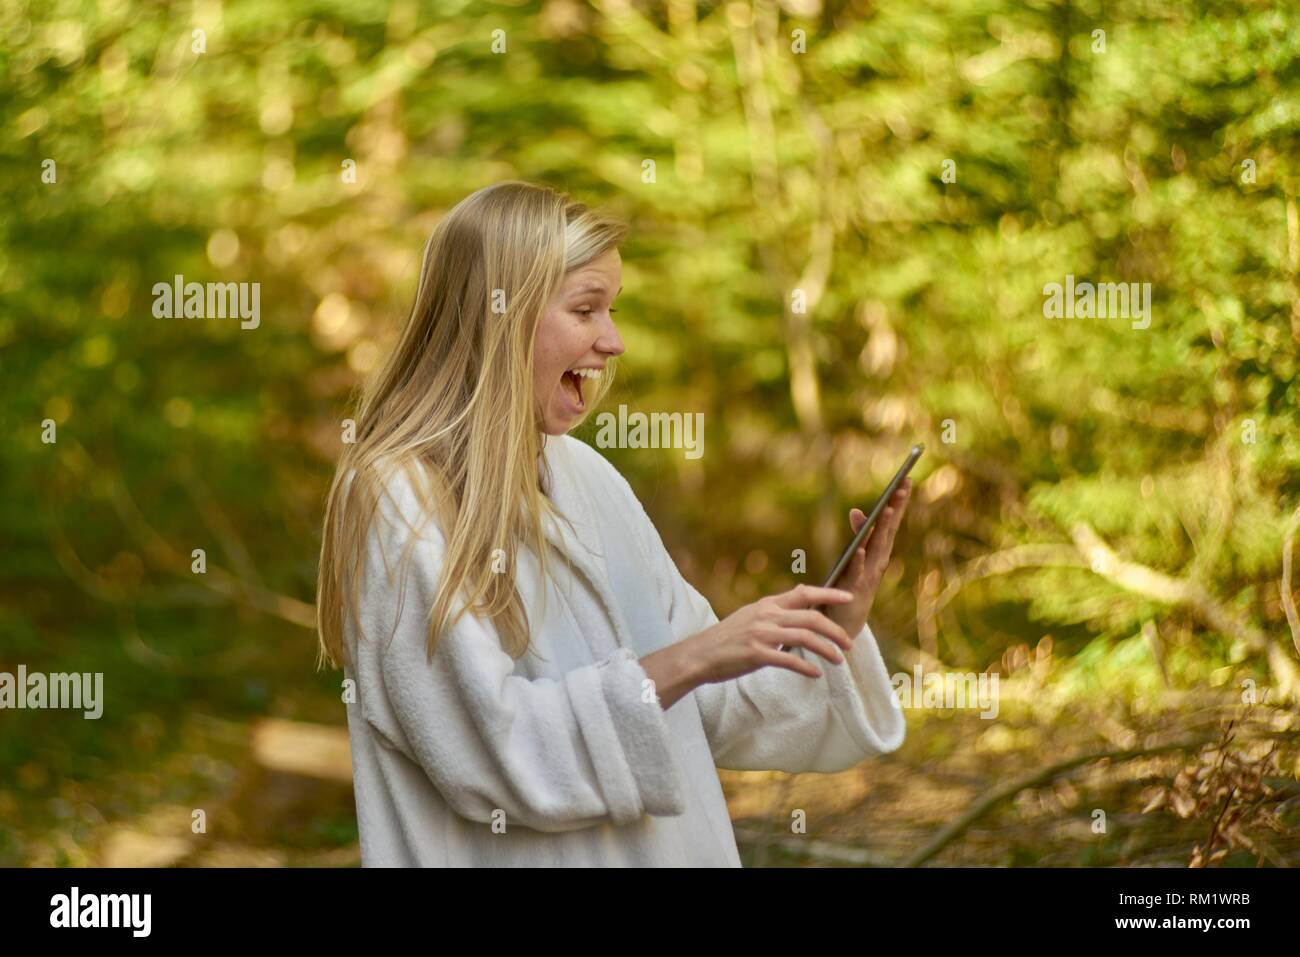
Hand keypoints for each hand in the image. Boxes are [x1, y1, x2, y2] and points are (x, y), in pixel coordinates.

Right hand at [689, 584, 856, 682]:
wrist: (700, 654)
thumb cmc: (727, 638)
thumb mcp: (752, 616)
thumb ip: (775, 611)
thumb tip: (798, 601)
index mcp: (768, 604)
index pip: (804, 593)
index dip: (829, 594)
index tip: (848, 597)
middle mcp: (767, 615)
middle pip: (812, 618)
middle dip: (835, 631)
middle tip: (849, 644)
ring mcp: (761, 634)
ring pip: (805, 637)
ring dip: (827, 650)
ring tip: (839, 661)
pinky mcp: (756, 654)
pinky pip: (789, 660)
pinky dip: (806, 668)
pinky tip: (816, 674)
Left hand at [823, 478, 911, 638]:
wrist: (845, 623)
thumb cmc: (851, 586)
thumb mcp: (856, 556)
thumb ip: (859, 535)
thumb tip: (856, 511)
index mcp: (879, 551)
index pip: (890, 522)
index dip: (898, 502)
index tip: (906, 479)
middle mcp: (878, 561)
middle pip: (888, 531)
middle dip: (896, 508)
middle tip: (903, 486)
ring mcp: (869, 575)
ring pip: (877, 548)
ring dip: (882, 529)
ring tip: (886, 509)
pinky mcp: (854, 590)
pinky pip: (857, 573)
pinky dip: (860, 561)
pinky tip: (859, 549)